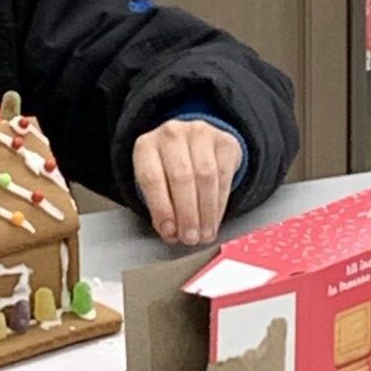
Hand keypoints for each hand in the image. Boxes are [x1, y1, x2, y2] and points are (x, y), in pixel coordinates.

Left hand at [132, 119, 241, 245]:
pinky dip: (220, 203)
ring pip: (205, 176)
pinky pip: (224, 175)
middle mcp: (171, 134)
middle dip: (187, 214)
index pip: (151, 177)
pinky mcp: (224, 141)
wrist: (194, 143)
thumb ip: (159, 206)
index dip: (161, 208)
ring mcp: (199, 133)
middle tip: (190, 238)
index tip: (169, 231)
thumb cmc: (169, 167)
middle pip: (181, 177)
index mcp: (146, 146)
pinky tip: (215, 218)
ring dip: (206, 211)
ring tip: (204, 234)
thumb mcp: (155, 183)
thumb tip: (171, 233)